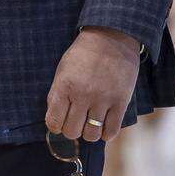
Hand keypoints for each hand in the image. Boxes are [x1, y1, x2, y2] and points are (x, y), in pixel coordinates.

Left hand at [45, 26, 139, 141]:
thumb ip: (57, 94)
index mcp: (65, 86)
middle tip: (75, 122)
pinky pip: (112, 131)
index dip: (54, 126)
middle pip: (72, 131)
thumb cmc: (83, 54)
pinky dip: (106, 134)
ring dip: (89, 133)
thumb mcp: (62, 70)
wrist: (110, 40)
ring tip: (89, 124)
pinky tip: (103, 125)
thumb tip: (54, 118)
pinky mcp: (121, 103)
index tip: (58, 123)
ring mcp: (103, 100)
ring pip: (91, 135)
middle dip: (71, 130)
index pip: (53, 121)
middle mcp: (83, 95)